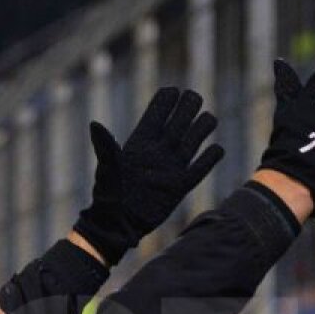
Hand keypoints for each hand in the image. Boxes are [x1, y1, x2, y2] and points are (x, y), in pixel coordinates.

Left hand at [74, 88, 224, 263]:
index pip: (156, 114)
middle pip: (178, 123)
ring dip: (201, 129)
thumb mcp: (106, 169)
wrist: (117, 224)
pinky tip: (218, 149)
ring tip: (210, 118)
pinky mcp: (180, 187)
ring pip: (192, 142)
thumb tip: (95, 125)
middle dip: (187, 108)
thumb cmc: (108, 196)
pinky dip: (209, 160)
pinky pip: (199, 170)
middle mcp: (158, 152)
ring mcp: (171, 168)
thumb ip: (106, 147)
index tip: (174, 90)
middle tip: (195, 96)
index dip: (165, 101)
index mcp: (141, 142)